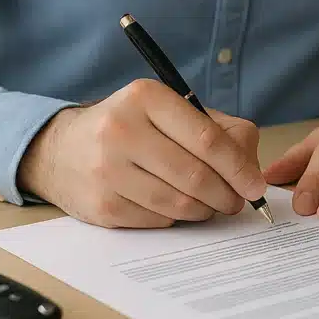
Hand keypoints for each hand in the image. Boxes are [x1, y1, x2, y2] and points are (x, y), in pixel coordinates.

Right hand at [17, 80, 266, 228]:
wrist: (62, 150)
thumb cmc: (133, 129)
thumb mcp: (171, 111)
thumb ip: (221, 131)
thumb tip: (250, 172)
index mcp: (146, 97)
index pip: (207, 140)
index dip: (239, 169)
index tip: (256, 186)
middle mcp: (121, 129)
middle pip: (195, 176)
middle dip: (226, 195)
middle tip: (236, 201)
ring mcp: (107, 169)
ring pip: (179, 204)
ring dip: (204, 210)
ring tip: (209, 204)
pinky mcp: (101, 205)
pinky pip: (158, 221)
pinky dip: (175, 218)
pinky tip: (173, 206)